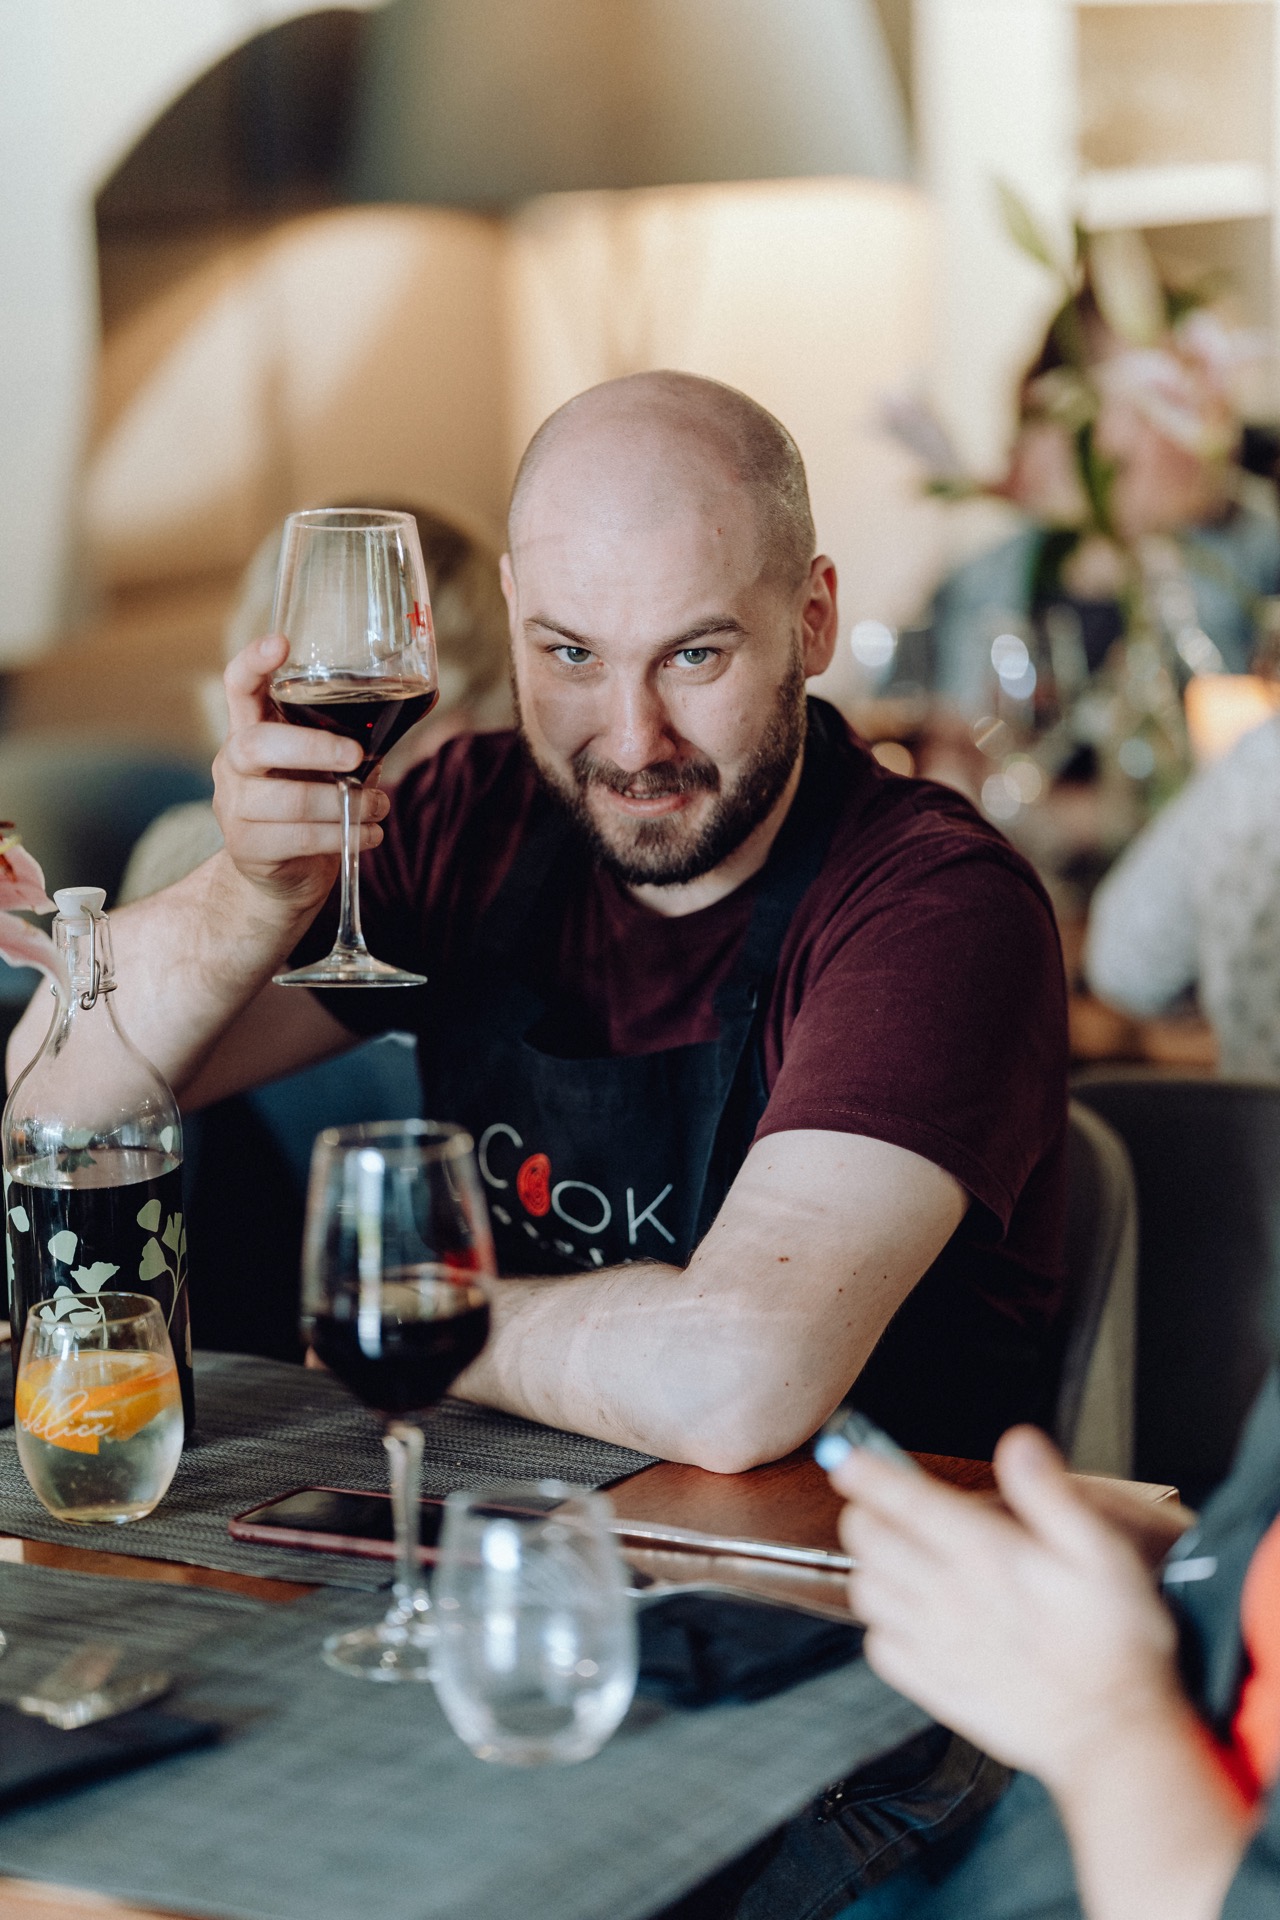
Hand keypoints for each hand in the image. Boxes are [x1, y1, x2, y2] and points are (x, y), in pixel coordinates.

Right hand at [212, 636, 390, 911]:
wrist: (283, 875)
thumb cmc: (312, 806)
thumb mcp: (327, 766)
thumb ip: (357, 739)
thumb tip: (426, 700)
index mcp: (251, 729)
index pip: (239, 686)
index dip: (254, 662)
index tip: (281, 642)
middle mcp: (233, 763)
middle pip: (257, 744)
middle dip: (314, 748)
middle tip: (358, 757)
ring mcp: (234, 807)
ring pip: (287, 799)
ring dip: (345, 805)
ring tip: (379, 808)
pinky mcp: (248, 847)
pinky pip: (299, 839)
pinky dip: (345, 836)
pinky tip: (371, 835)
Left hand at [833, 1426, 1184, 1789]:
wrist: (1115, 1737)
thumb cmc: (1116, 1642)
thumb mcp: (1102, 1552)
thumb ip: (1050, 1493)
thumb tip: (1018, 1444)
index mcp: (985, 1555)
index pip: (903, 1499)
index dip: (866, 1471)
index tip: (847, 1455)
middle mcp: (948, 1597)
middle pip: (868, 1539)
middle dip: (867, 1511)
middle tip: (889, 1507)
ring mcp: (935, 1645)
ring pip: (864, 1589)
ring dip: (872, 1566)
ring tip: (901, 1558)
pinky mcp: (934, 1687)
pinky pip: (879, 1646)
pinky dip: (884, 1625)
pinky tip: (914, 1617)